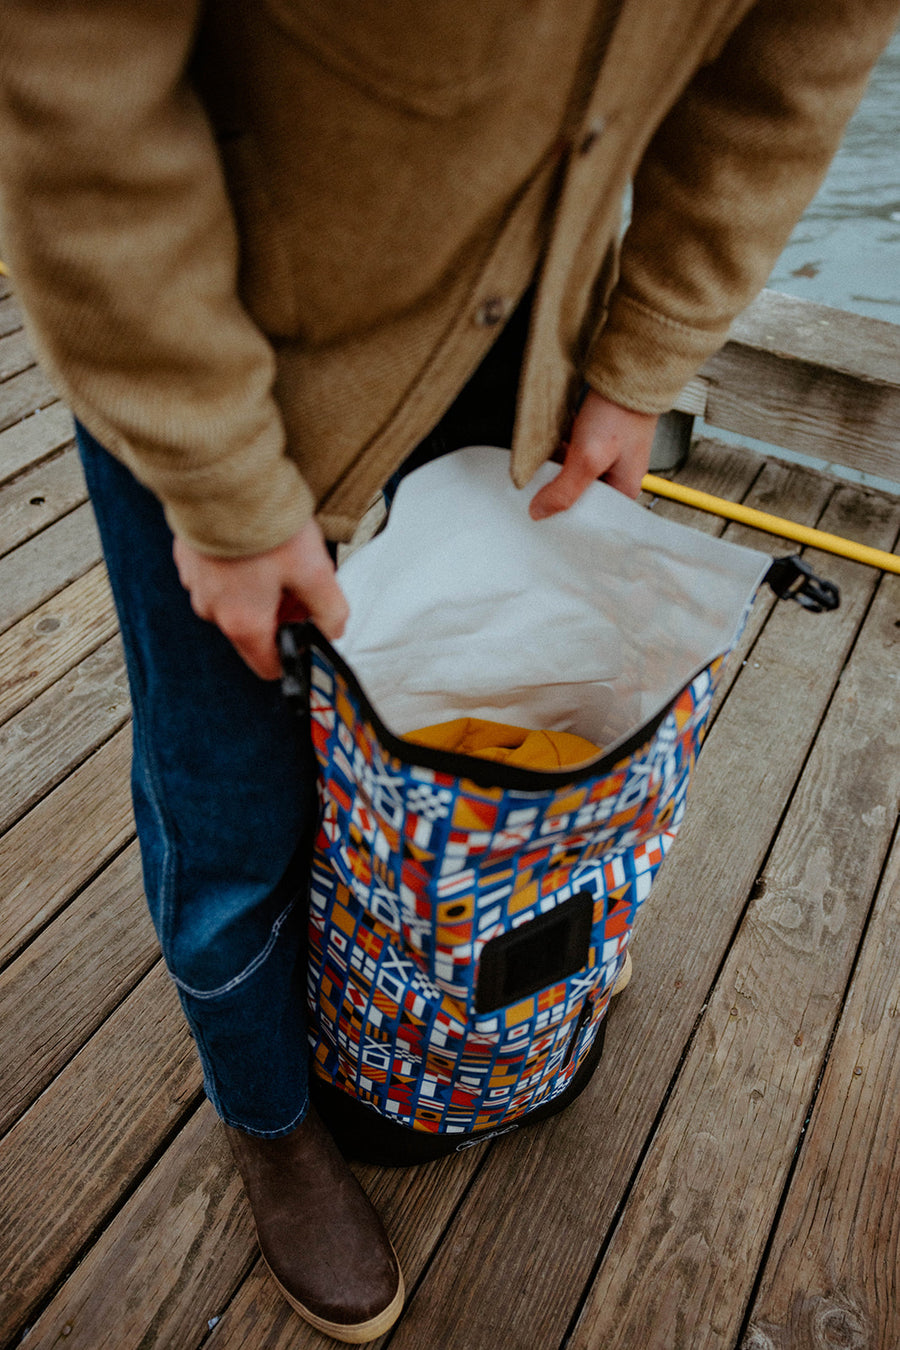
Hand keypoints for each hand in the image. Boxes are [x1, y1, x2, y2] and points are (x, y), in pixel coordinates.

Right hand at [173, 519, 348, 679]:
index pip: (270, 666)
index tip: (309, 626)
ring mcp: (197, 586)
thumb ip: (330, 610)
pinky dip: (238, 570)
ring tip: (278, 556)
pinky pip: (219, 578)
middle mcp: (213, 611)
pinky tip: (254, 544)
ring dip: (260, 591)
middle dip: (282, 615)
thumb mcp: (314, 571)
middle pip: (255, 632)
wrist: (222, 481)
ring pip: (235, 604)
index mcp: (243, 623)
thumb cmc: (265, 527)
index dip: (296, 652)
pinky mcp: (189, 560)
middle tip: (302, 581)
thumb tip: (333, 631)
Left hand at [529, 390, 657, 518]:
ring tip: (547, 457)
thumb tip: (540, 512)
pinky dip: (562, 449)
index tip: (542, 511)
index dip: (565, 515)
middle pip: (579, 494)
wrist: (628, 372)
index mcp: (624, 490)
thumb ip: (564, 489)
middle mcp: (618, 477)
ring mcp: (608, 458)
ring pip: (573, 473)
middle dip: (558, 487)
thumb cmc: (620, 413)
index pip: (590, 517)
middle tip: (537, 482)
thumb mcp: (588, 458)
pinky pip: (574, 454)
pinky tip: (555, 440)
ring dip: (558, 465)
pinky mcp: (599, 440)